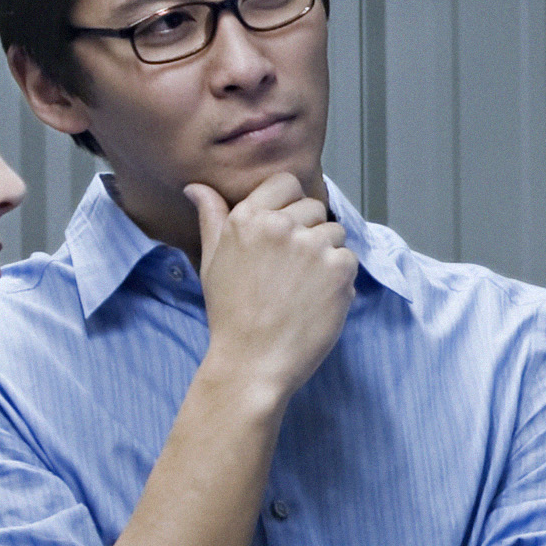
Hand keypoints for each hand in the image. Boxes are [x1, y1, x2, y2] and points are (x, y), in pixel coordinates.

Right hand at [187, 173, 355, 405]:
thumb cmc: (230, 315)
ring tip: (301, 288)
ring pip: (335, 232)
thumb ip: (211, 218)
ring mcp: (312, 246)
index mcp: (247, 217)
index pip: (286, 183)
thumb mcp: (212, 261)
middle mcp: (280, 225)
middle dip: (308, 232)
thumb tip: (196, 187)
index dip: (290, 205)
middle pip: (314, 207)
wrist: (252, 363)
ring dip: (325, 255)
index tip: (285, 232)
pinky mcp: (339, 269)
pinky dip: (339, 279)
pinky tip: (316, 300)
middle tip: (289, 270)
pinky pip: (349, 258)